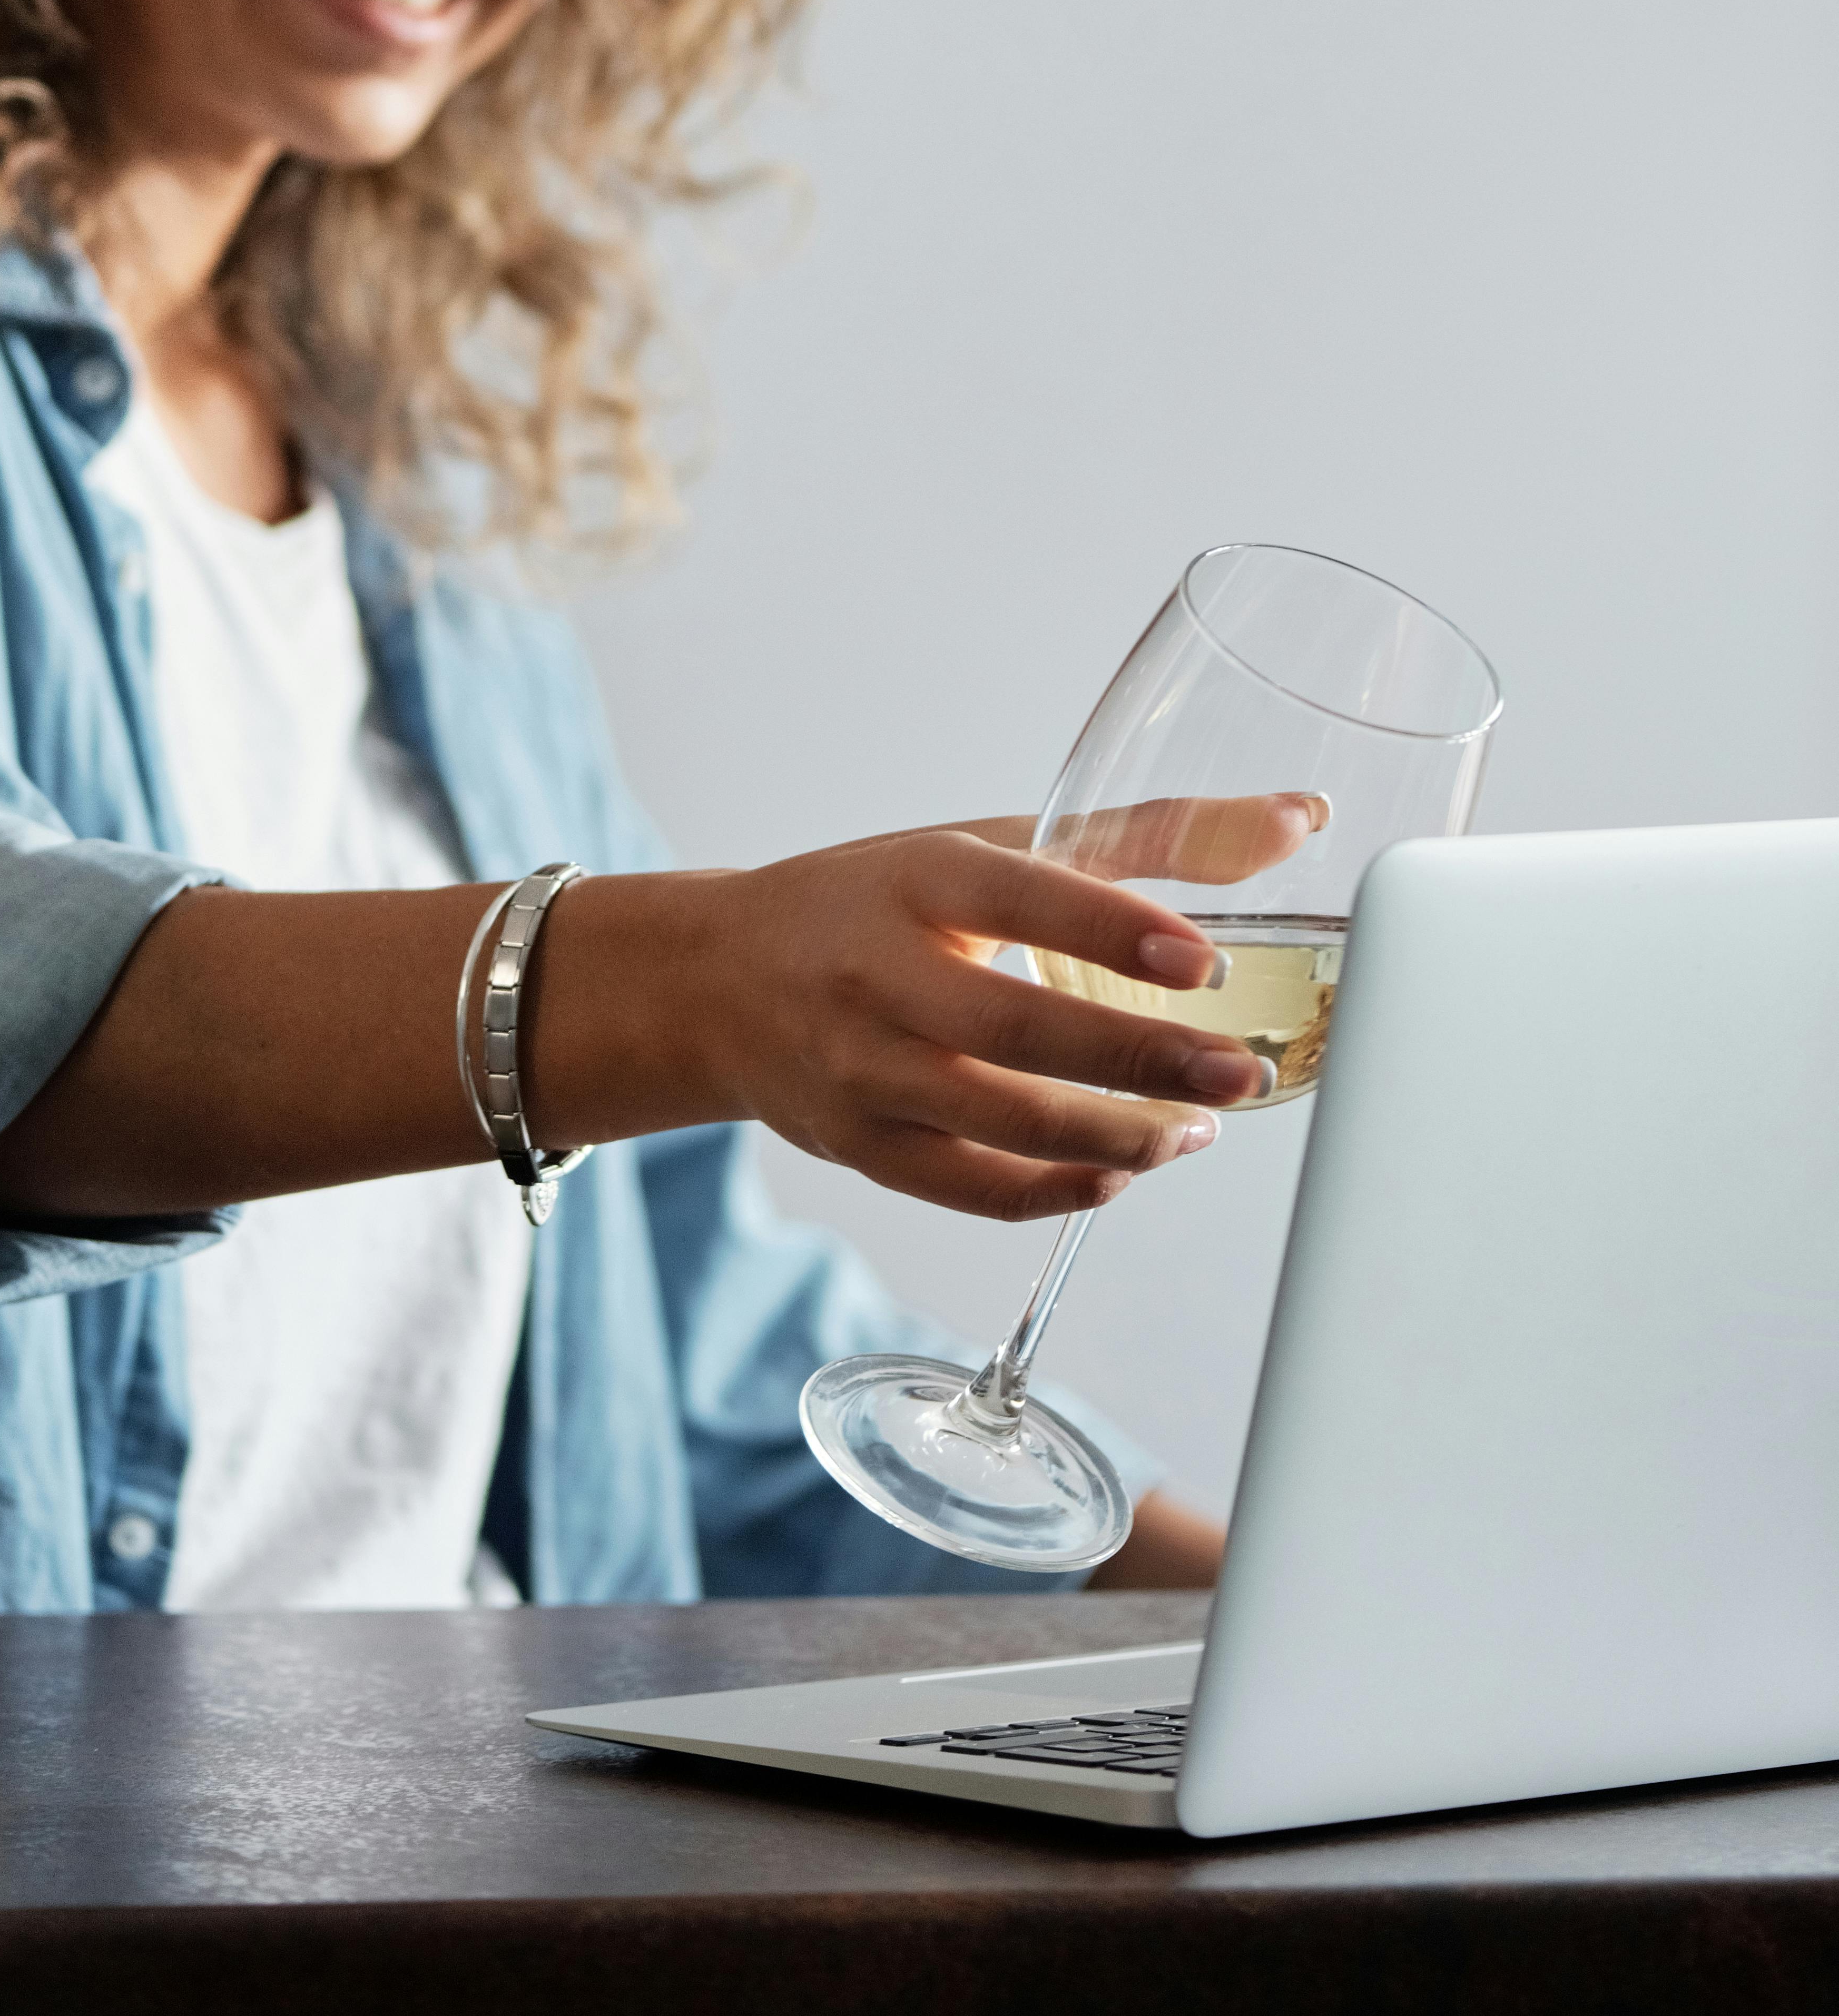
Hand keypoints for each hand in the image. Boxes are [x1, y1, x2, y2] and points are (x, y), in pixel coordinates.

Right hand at [565, 792, 1324, 1226]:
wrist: (720, 982)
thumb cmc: (878, 905)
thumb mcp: (986, 848)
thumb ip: (1143, 838)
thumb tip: (1295, 823)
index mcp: (915, 877)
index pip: (1019, 896)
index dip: (1111, 929)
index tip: (1199, 959)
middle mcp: (878, 975)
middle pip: (1015, 1027)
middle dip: (1138, 1059)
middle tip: (1237, 1074)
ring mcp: (862, 1071)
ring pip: (1000, 1124)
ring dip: (1115, 1138)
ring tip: (1198, 1128)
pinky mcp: (861, 1147)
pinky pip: (971, 1188)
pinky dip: (1057, 1192)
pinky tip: (1123, 1173)